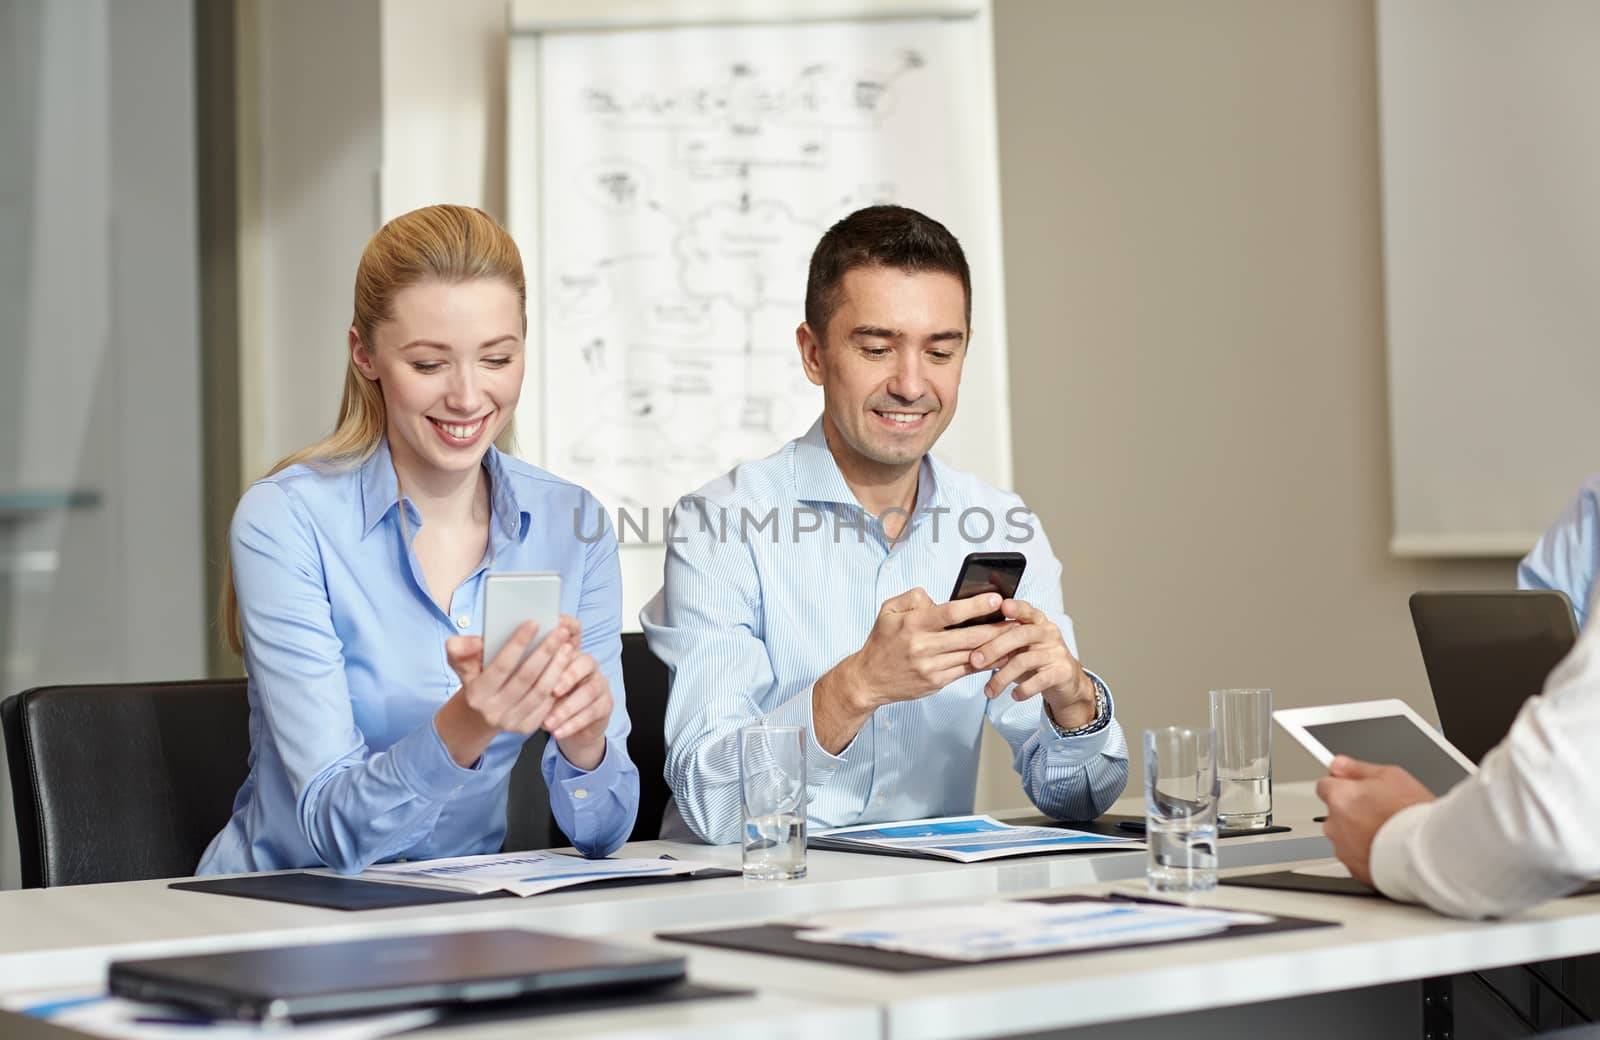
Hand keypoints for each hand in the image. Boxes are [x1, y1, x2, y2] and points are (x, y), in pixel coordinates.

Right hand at [434, 616, 579, 766]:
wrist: (481, 713)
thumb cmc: (477, 677)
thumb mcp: (463, 663)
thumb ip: (461, 649)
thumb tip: (469, 641)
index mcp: (476, 693)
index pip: (501, 665)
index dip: (518, 644)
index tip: (534, 623)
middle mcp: (492, 711)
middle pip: (526, 678)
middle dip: (545, 652)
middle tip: (560, 632)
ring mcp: (510, 722)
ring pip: (540, 691)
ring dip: (557, 667)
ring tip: (567, 646)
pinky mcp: (526, 728)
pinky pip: (547, 704)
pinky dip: (558, 684)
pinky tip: (566, 666)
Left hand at [541, 647, 613, 771]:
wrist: (572, 725)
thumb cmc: (550, 700)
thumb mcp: (538, 684)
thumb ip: (530, 673)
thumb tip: (511, 667)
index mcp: (571, 654)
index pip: (572, 641)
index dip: (562, 647)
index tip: (548, 655)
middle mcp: (589, 666)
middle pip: (586, 663)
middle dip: (568, 678)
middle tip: (551, 692)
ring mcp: (600, 684)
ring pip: (589, 691)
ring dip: (568, 707)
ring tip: (549, 722)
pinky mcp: (606, 704)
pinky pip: (593, 712)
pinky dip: (573, 723)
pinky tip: (558, 732)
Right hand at [841, 587, 1010, 707]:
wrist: (868, 679)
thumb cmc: (882, 640)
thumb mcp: (889, 610)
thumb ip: (914, 597)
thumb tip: (940, 599)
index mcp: (912, 625)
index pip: (950, 613)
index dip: (975, 606)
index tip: (996, 600)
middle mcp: (923, 647)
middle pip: (968, 637)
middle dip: (996, 628)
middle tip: (1017, 619)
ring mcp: (931, 667)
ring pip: (971, 656)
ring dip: (996, 647)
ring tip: (1015, 637)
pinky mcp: (936, 682)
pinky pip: (966, 671)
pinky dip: (984, 663)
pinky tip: (999, 656)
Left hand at [969, 598, 1096, 729]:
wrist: (1065, 680)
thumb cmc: (1034, 659)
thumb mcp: (1019, 646)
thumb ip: (1001, 640)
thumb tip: (967, 644)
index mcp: (1036, 621)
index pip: (1025, 610)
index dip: (1015, 607)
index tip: (1002, 606)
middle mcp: (1048, 632)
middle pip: (1020, 635)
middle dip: (994, 648)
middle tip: (974, 661)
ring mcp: (1056, 651)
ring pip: (1024, 660)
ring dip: (1002, 677)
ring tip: (989, 690)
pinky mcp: (1062, 672)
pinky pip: (1038, 681)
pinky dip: (1023, 690)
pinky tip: (1013, 695)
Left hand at [1315, 756, 1434, 884]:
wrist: (1429, 852)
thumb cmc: (1414, 815)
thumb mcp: (1392, 776)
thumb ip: (1358, 768)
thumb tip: (1338, 764)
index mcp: (1340, 798)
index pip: (1324, 786)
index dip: (1341, 785)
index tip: (1352, 788)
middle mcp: (1335, 825)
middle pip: (1334, 812)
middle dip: (1351, 810)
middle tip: (1380, 811)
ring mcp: (1342, 849)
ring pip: (1344, 836)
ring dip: (1357, 833)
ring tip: (1387, 831)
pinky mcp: (1353, 870)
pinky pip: (1354, 856)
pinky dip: (1365, 853)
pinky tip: (1386, 847)